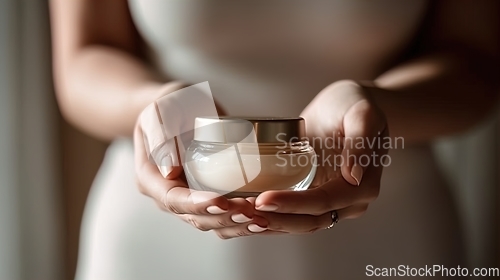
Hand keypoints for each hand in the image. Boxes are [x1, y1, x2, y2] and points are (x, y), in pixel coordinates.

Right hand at [134, 82, 267, 238]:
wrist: (180, 106)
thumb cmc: (169, 106)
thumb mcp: (158, 113)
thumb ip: (160, 137)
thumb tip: (169, 172)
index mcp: (150, 178)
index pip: (173, 200)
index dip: (198, 204)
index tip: (222, 202)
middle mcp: (168, 195)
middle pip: (195, 217)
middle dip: (223, 218)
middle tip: (250, 211)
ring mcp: (188, 198)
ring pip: (211, 222)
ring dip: (236, 225)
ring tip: (260, 220)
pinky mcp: (207, 196)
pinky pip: (222, 216)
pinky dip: (241, 221)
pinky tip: (261, 219)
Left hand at [252, 80, 388, 233]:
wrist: (349, 105)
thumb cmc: (356, 104)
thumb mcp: (362, 114)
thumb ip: (360, 141)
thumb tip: (354, 176)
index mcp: (362, 186)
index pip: (323, 202)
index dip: (292, 204)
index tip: (263, 199)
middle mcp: (349, 201)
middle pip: (308, 220)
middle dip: (275, 219)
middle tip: (243, 211)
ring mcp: (331, 202)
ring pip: (298, 223)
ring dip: (270, 223)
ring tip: (240, 215)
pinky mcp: (313, 195)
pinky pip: (293, 214)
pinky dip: (271, 216)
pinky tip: (247, 212)